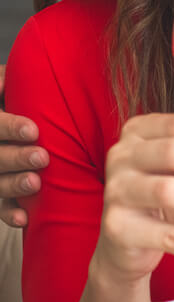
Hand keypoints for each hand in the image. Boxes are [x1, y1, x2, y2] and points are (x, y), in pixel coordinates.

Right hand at [0, 64, 48, 226]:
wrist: (11, 123)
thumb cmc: (9, 100)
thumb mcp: (3, 88)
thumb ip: (4, 83)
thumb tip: (8, 83)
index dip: (9, 128)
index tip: (33, 130)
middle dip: (14, 158)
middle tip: (42, 157)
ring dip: (13, 185)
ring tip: (35, 183)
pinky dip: (9, 213)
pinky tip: (24, 218)